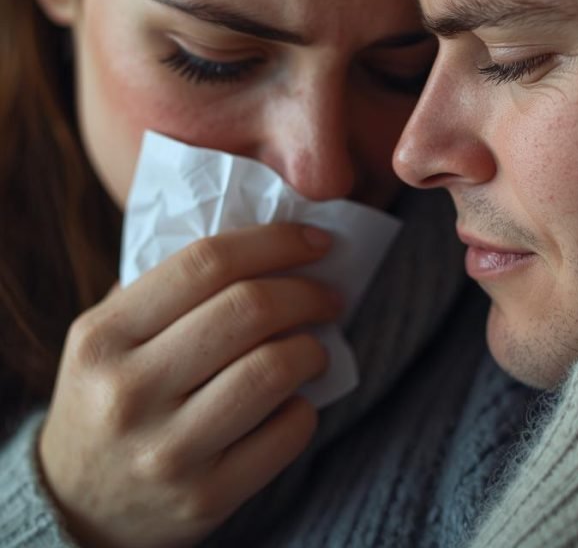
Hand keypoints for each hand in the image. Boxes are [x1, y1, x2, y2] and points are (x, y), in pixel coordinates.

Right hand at [39, 223, 340, 547]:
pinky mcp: (205, 497)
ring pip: (273, 369)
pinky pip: (288, 432)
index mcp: (103, 336)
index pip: (206, 262)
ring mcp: (167, 450)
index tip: (316, 241)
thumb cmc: (108, 398)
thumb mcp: (109, 336)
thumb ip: (167, 286)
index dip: (276, 242)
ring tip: (315, 347)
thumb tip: (264, 243)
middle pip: (248, 309)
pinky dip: (306, 407)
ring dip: (313, 347)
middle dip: (307, 292)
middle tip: (328, 295)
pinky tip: (297, 399)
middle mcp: (128, 392)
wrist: (77, 507)